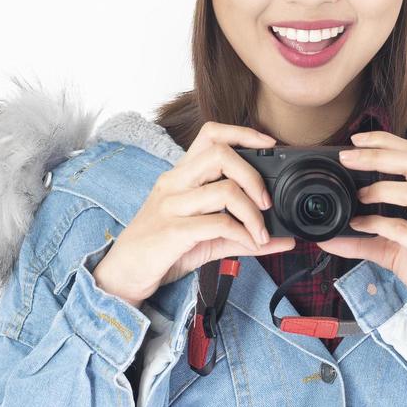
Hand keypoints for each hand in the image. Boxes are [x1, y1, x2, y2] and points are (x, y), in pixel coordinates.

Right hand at [91, 121, 296, 306]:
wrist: (123, 273)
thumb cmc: (163, 248)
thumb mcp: (205, 237)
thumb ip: (242, 234)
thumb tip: (283, 239)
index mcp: (181, 175)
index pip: (210, 134)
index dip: (243, 132)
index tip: (269, 145)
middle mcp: (174, 183)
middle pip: (221, 154)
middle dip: (253, 176)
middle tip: (267, 203)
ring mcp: (171, 205)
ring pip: (224, 190)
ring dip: (253, 213)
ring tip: (261, 233)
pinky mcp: (172, 231)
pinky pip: (217, 224)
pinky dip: (243, 234)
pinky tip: (250, 244)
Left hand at [317, 131, 406, 296]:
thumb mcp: (391, 249)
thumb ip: (362, 240)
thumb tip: (328, 238)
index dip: (386, 141)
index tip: (356, 140)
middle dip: (378, 154)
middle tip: (348, 157)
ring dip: (380, 189)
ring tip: (358, 196)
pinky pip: (405, 229)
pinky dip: (377, 223)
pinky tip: (358, 225)